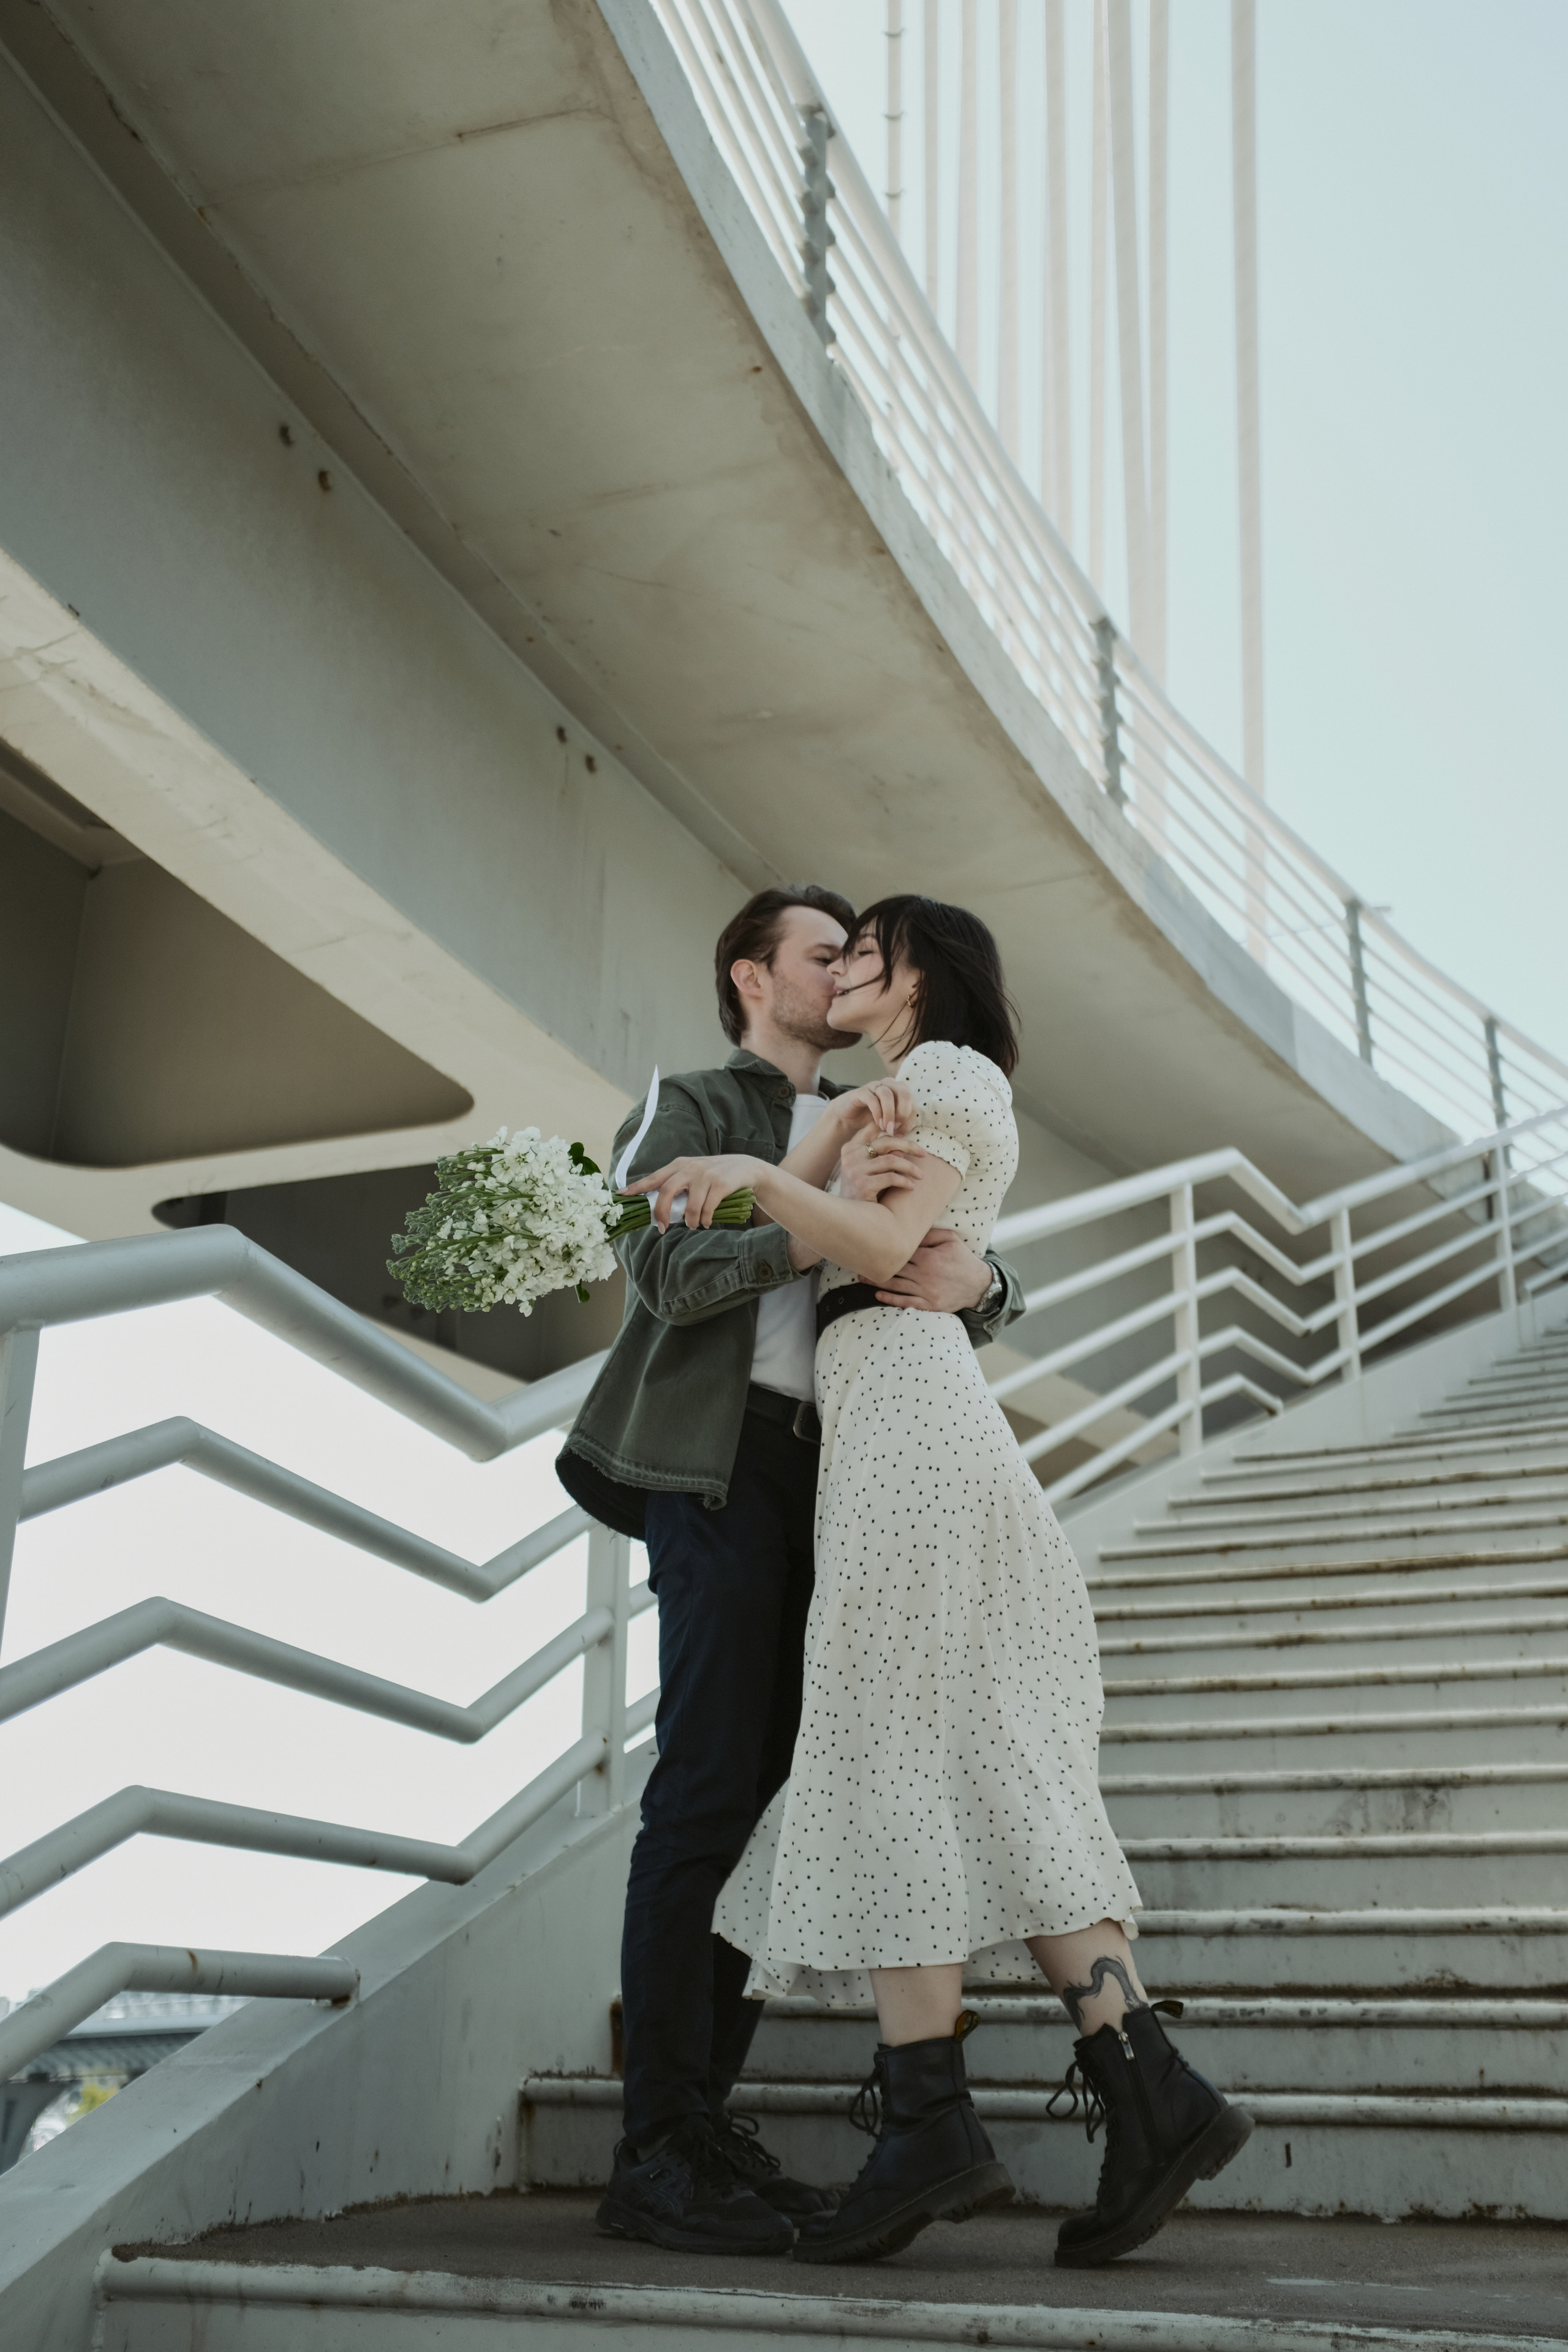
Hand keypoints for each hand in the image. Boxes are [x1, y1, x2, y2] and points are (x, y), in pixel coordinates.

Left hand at [621, 1153, 765, 1230]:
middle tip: (662, 1228)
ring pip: (690, 1207)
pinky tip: (707, 1221)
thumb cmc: (714, 1176)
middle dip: (662, 1213)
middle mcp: (690, 1167)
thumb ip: (677, 1186)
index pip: (653, 1177)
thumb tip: (657, 1209)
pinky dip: (705, 1220)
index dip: (636, 1187)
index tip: (621, 1196)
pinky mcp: (721, 1184)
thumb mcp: (693, 1174)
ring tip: (694, 1224)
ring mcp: (706, 1175)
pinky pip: (707, 1210)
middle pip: (666, 1192)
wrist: (746, 1168)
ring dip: (690, 1221)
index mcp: (679, 1165)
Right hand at [834, 1079, 916, 1138]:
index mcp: (899, 1090)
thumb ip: (899, 1124)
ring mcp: (875, 1086)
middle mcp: (889, 1084)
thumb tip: (904, 1133)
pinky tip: (878, 1124)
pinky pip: (872, 1098)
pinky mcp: (861, 1091)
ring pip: (888, 1094)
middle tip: (896, 1129)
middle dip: (903, 1113)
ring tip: (887, 1128)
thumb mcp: (889, 1122)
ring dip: (889, 1113)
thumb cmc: (871, 1119)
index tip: (901, 1134)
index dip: (909, 1119)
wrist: (848, 1117)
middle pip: (904, 1093)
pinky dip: (878, 1112)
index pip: (912, 1102)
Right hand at [838, 1131, 926, 1202]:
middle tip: (924, 1153)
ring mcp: (855, 1170)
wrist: (850, 1218)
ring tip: (920, 1176)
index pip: (873, 1129)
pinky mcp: (863, 1184)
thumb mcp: (871, 1170)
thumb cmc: (862, 1192)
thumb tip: (902, 1149)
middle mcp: (850, 1156)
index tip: (907, 1137)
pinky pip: (891, 1178)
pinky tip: (911, 1187)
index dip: (891, 1129)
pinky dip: (905, 1181)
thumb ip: (883, 1157)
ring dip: (910, 1168)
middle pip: (886, 1142)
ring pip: (891, 1160)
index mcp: (850, 1148)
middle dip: (909, 1146)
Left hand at [864, 1230, 993, 1313]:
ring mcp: (926, 1292)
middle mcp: (925, 1275)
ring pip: (896, 1286)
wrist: (979, 1285)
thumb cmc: (963, 1259)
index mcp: (929, 1257)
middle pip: (894, 1269)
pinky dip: (890, 1299)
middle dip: (875, 1265)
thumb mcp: (950, 1239)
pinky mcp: (929, 1305)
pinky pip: (906, 1303)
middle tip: (858, 1261)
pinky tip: (877, 1295)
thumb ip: (930, 1234)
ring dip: (876, 1282)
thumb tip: (909, 1230)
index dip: (884, 1247)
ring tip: (861, 1278)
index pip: (901, 1252)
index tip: (869, 1243)